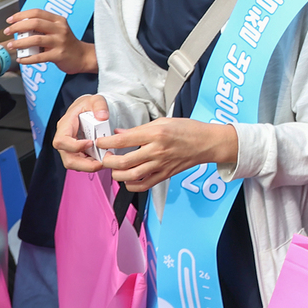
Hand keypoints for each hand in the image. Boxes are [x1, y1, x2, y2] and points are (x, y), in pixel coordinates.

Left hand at [4, 8, 96, 73]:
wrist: (82, 56)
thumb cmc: (66, 43)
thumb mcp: (57, 30)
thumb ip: (42, 27)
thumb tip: (20, 28)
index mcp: (58, 20)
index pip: (37, 12)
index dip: (21, 15)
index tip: (10, 20)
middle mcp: (60, 29)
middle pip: (34, 23)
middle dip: (17, 27)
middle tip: (8, 31)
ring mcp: (60, 42)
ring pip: (35, 40)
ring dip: (19, 43)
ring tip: (11, 46)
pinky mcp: (59, 55)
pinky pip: (39, 57)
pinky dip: (27, 59)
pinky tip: (21, 59)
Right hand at [52, 94, 110, 172]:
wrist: (87, 110)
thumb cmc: (88, 105)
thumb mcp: (95, 99)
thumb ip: (100, 105)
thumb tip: (103, 117)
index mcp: (65, 126)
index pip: (61, 141)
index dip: (74, 146)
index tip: (91, 143)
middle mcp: (64, 139)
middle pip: (67, 158)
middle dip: (84, 164)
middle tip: (101, 163)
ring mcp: (69, 148)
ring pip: (73, 164)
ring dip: (88, 167)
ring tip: (104, 162)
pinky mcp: (76, 153)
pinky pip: (80, 163)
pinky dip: (91, 165)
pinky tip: (102, 161)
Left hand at [96, 117, 238, 190]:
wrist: (207, 143)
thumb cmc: (188, 129)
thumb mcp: (163, 121)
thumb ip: (139, 129)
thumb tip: (119, 133)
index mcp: (156, 133)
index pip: (123, 140)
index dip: (106, 142)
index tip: (99, 142)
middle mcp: (157, 151)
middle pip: (123, 161)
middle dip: (108, 161)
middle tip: (105, 157)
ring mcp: (161, 165)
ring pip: (130, 175)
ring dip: (116, 174)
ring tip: (114, 168)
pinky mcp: (164, 175)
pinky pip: (142, 185)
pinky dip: (130, 185)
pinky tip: (128, 178)